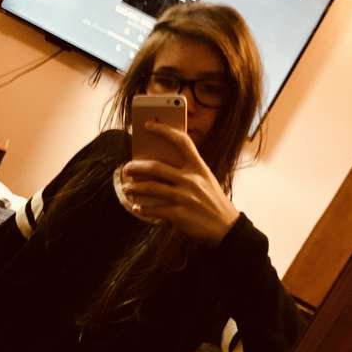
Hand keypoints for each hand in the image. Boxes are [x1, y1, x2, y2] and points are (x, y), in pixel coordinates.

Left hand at [122, 122, 239, 244]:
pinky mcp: (179, 215)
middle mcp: (191, 180)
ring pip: (151, 188)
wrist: (226, 227)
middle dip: (136, 167)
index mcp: (199, 167)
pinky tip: (136, 207)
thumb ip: (186, 171)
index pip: (181, 141)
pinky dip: (143, 209)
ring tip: (126, 188)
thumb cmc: (212, 200)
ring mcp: (185, 197)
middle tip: (126, 168)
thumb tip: (154, 167)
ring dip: (134, 188)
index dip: (164, 130)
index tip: (148, 125)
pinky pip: (154, 209)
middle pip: (156, 167)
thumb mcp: (205, 180)